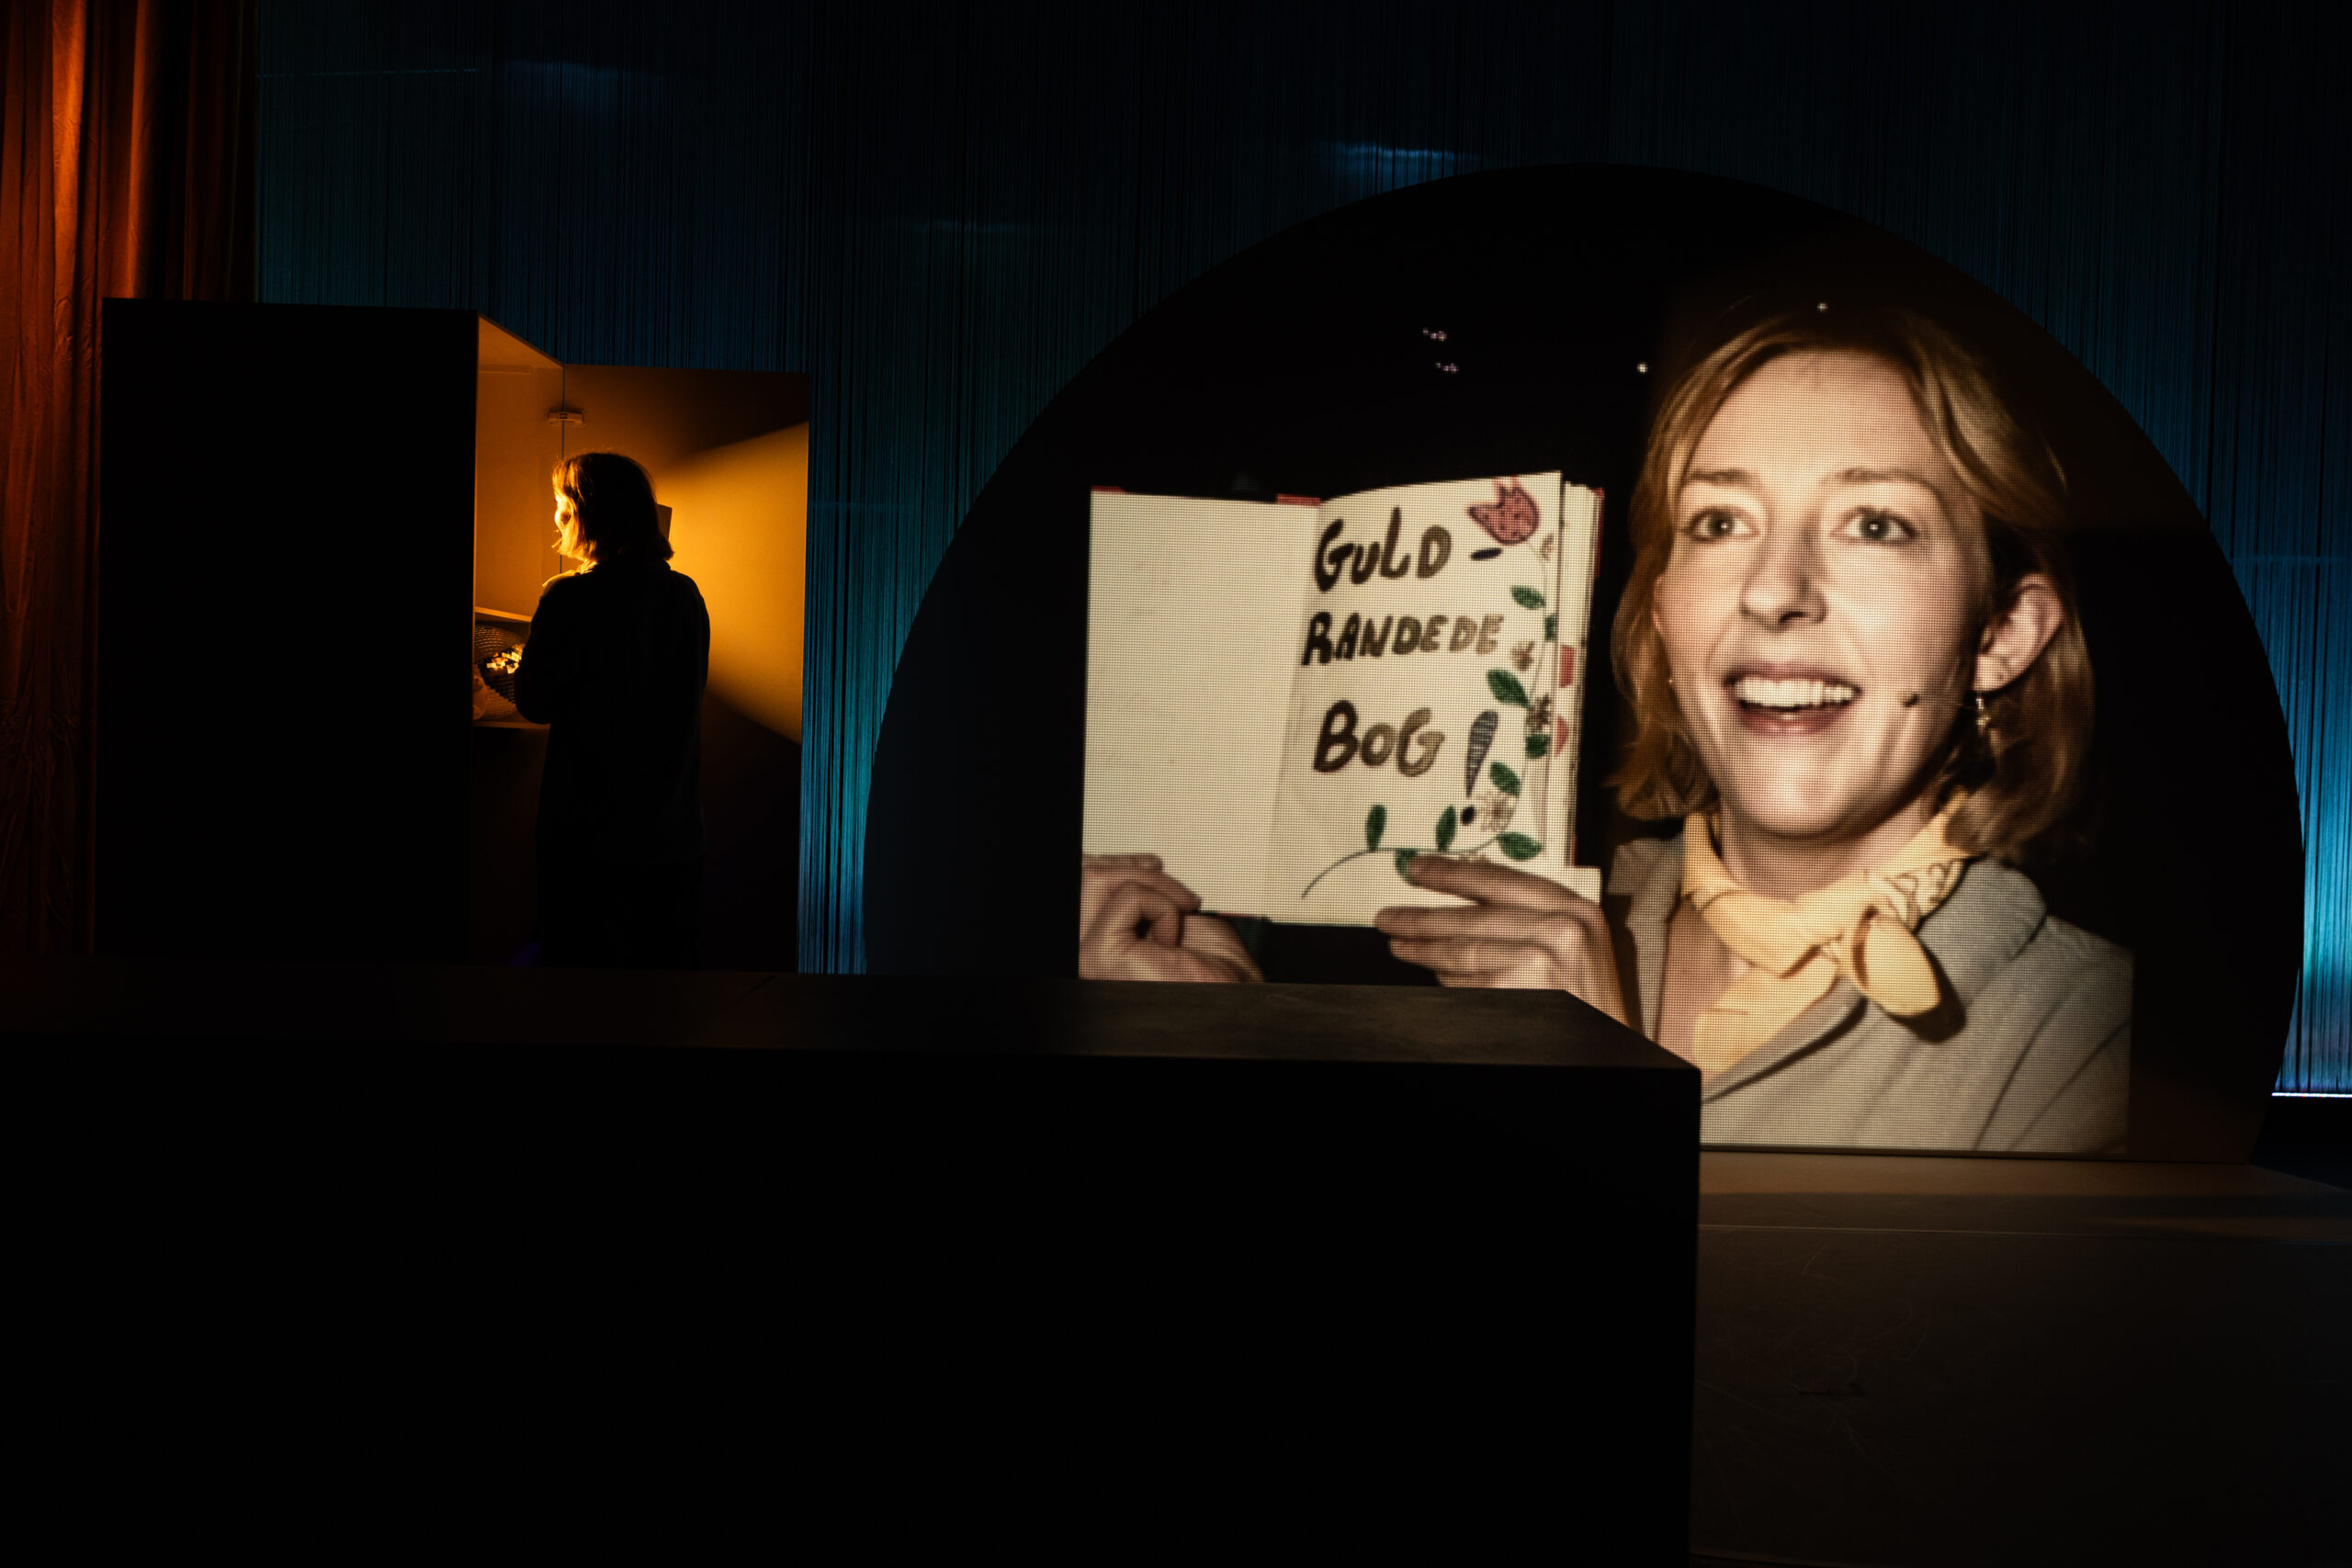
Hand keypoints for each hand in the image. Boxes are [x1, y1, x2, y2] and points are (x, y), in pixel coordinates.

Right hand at [1079, 853, 1262, 983]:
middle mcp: (1089, 951)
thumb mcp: (1176, 914)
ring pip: (1094, 880)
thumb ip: (1146, 892)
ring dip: (1152, 885)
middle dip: (1133, 867)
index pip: (1086, 885)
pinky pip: (1128, 897)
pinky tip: (1173, 937)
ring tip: (1179, 914)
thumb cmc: (1215, 972)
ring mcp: (1089, 956)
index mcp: (1105, 942)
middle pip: (1085, 878)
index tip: (1153, 866)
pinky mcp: (1100, 957)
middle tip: (1176, 895)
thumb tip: (1135, 866)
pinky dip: (1164, 906)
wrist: (1233, 996)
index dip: (1118, 864)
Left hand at [1374, 855, 1626, 1023]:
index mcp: (1575, 910)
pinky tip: (1434, 978)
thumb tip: (1466, 896)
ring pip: (1465, 955)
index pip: (1501, 881)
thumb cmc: (1589, 999)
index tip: (1418, 869)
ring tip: (1399, 946)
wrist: (1606, 1049)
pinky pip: (1469, 987)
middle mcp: (1561, 932)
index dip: (1453, 874)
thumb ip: (1533, 916)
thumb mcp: (1575, 943)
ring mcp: (1540, 965)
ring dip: (1425, 952)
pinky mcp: (1519, 995)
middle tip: (1388, 917)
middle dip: (1423, 918)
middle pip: (1473, 920)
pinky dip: (1449, 984)